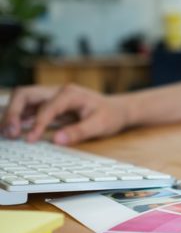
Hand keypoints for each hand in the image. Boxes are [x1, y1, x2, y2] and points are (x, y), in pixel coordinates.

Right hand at [1, 84, 129, 144]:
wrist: (118, 109)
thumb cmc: (111, 115)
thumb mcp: (101, 125)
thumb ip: (79, 131)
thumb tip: (57, 140)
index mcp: (70, 93)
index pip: (46, 107)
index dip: (37, 123)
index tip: (30, 140)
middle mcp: (57, 91)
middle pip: (26, 94)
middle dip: (14, 112)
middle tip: (10, 133)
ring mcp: (52, 97)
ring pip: (23, 100)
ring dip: (12, 114)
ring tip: (7, 134)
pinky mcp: (49, 105)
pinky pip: (28, 108)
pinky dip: (18, 117)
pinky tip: (14, 131)